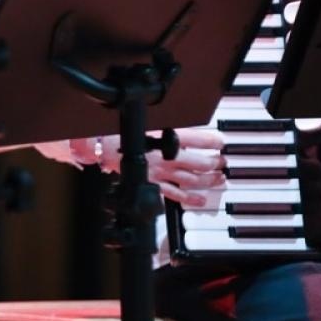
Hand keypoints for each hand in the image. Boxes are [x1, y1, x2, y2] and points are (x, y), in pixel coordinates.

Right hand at [73, 127, 226, 205]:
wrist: (97, 146)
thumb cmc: (117, 131)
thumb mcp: (144, 120)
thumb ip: (166, 123)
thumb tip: (185, 125)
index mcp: (166, 138)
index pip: (198, 139)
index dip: (213, 141)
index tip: (221, 141)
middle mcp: (166, 156)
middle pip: (200, 162)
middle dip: (215, 163)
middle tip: (223, 162)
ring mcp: (161, 173)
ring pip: (192, 179)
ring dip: (208, 180)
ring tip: (219, 178)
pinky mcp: (152, 184)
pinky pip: (174, 194)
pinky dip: (190, 198)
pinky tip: (201, 199)